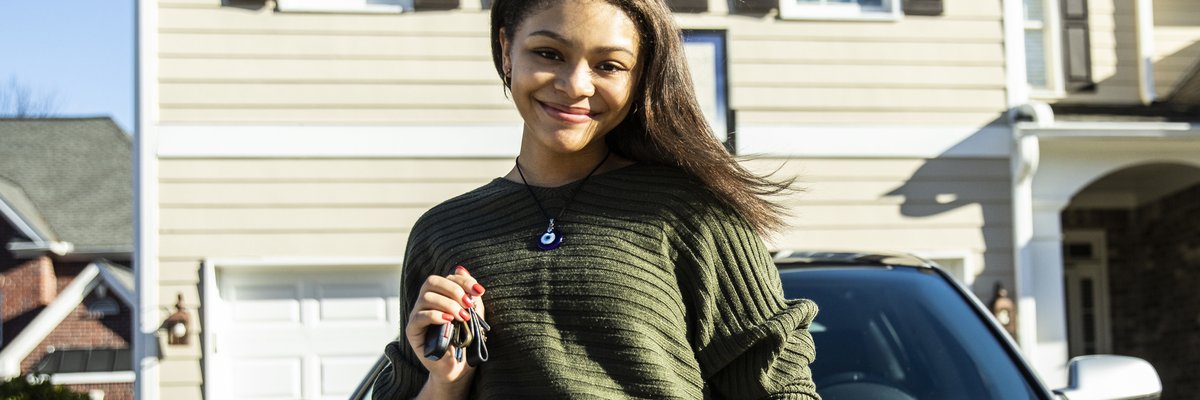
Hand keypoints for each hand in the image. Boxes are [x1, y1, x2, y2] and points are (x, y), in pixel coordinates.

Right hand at [406, 265, 486, 388]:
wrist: (459, 367)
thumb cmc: (465, 340)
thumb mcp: (472, 314)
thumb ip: (468, 293)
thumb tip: (461, 268)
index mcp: (440, 295)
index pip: (447, 278)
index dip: (463, 281)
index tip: (479, 291)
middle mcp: (426, 302)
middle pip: (432, 282)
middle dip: (453, 289)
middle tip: (468, 304)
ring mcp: (417, 315)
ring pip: (426, 297)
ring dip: (448, 304)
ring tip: (462, 317)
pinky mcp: (413, 331)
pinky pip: (420, 316)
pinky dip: (436, 315)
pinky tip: (449, 321)